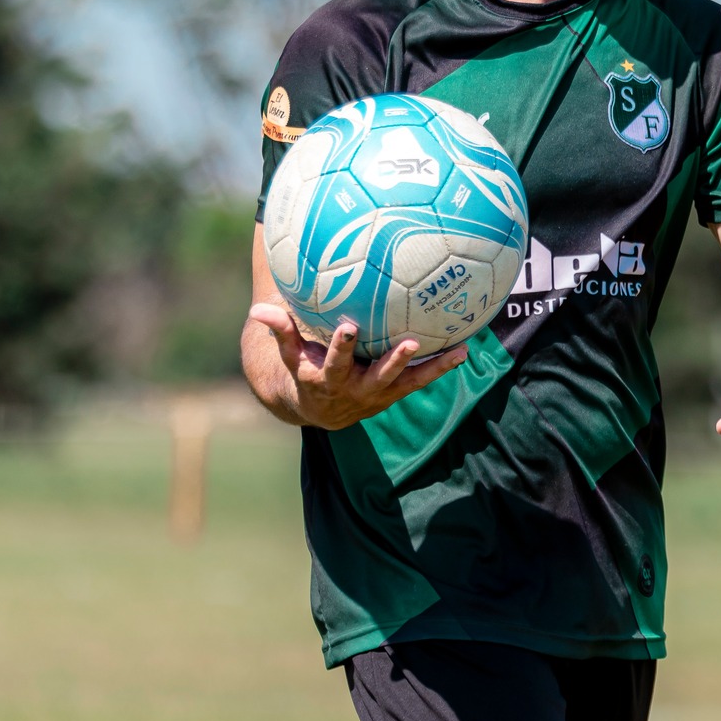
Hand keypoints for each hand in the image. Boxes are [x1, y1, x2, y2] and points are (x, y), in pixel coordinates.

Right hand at [247, 305, 467, 429]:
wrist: (324, 410)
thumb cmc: (305, 371)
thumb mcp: (291, 355)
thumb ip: (280, 332)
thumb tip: (256, 310)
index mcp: (329, 379)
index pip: (335, 362)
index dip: (341, 347)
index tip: (348, 326)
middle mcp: (358, 390)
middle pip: (378, 377)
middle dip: (392, 361)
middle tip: (410, 342)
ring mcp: (380, 394)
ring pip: (408, 382)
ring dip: (431, 368)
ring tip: (456, 352)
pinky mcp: (396, 393)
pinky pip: (421, 379)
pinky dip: (442, 366)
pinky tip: (464, 349)